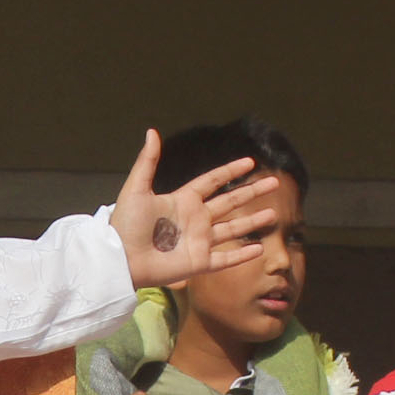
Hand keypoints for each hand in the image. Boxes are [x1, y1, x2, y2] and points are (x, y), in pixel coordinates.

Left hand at [114, 130, 285, 289]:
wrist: (121, 258)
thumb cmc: (125, 225)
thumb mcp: (136, 189)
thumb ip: (147, 162)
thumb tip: (152, 132)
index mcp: (182, 201)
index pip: (212, 182)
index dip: (230, 171)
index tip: (250, 163)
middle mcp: (195, 220)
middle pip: (230, 203)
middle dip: (251, 192)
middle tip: (274, 183)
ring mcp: (199, 241)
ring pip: (233, 230)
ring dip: (252, 222)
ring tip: (272, 214)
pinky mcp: (199, 263)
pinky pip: (225, 259)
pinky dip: (242, 255)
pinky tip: (259, 249)